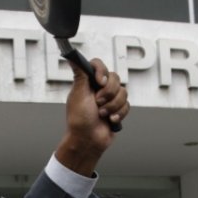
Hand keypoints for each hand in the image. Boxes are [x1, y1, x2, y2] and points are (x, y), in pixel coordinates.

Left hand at [55, 58, 129, 176]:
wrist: (88, 141)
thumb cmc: (79, 120)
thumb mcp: (78, 94)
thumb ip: (80, 74)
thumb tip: (70, 56)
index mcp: (88, 82)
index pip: (98, 65)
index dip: (102, 72)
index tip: (99, 83)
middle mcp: (99, 88)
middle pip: (115, 78)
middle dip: (108, 94)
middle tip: (97, 103)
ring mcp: (109, 99)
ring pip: (123, 92)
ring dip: (113, 106)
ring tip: (102, 115)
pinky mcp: (118, 109)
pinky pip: (127, 105)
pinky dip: (119, 114)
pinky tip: (110, 121)